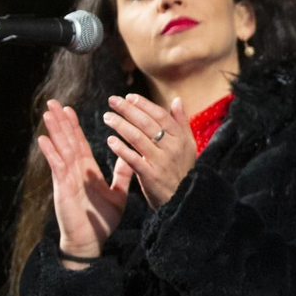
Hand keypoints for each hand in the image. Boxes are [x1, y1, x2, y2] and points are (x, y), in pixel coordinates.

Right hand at [36, 100, 133, 266]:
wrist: (91, 241)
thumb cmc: (101, 220)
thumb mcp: (117, 193)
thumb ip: (122, 174)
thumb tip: (130, 156)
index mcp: (87, 171)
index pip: (79, 143)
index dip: (74, 126)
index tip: (70, 109)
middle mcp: (74, 171)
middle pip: (67, 141)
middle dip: (61, 122)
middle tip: (53, 102)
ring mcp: (67, 179)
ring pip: (60, 150)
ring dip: (54, 131)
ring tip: (47, 113)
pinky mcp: (62, 188)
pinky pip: (57, 167)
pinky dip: (51, 153)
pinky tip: (44, 139)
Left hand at [102, 93, 195, 209]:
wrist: (184, 199)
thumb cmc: (183, 170)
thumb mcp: (188, 145)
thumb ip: (181, 122)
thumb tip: (177, 99)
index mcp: (180, 138)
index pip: (160, 115)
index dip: (144, 104)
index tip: (129, 96)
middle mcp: (171, 147)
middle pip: (147, 123)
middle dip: (128, 110)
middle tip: (112, 101)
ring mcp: (161, 161)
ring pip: (137, 138)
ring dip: (120, 125)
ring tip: (107, 117)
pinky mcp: (150, 175)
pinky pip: (133, 159)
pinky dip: (121, 149)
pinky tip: (110, 140)